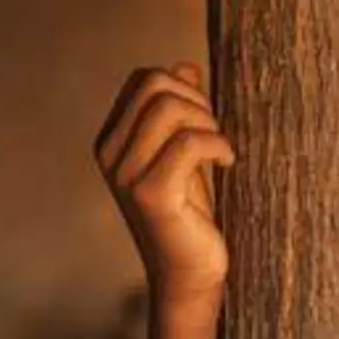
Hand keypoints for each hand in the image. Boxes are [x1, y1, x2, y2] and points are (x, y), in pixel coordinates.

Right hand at [95, 61, 233, 321]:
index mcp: (113, 140)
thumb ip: (180, 111)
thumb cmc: (191, 213)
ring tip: (219, 150)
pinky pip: (188, 142)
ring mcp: (125, 174)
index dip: (184, 88)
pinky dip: (217, 144)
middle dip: (197, 100)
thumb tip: (184, 66)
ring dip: (208, 122)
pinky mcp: (150, 194)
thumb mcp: (184, 153)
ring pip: (169, 107)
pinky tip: (227, 162)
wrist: (190, 272)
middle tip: (215, 134)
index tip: (205, 121)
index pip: (144, 79)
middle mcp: (110, 153)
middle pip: (154, 84)